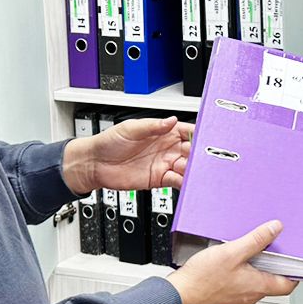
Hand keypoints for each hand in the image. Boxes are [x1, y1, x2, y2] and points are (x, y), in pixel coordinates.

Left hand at [62, 116, 191, 196]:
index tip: (207, 138)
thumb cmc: (109, 142)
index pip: (187, 132)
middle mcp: (167, 149)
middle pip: (192, 151)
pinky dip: (184, 182)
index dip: (199, 135)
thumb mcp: (131, 128)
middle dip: (200, 154)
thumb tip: (171, 120)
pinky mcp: (159, 180)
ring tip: (196, 170)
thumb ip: (153, 126)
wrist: (95, 164)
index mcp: (163, 133)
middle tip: (204, 158)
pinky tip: (186, 181)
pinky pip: (177, 181)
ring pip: (187, 167)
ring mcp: (164, 165)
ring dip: (194, 169)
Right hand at [169, 220, 297, 303]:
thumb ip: (256, 240)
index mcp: (258, 286)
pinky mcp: (228, 294)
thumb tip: (275, 229)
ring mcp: (239, 296)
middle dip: (278, 265)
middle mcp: (251, 294)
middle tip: (278, 249)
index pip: (288, 284)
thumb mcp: (232, 252)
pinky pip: (245, 281)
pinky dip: (246, 269)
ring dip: (260, 266)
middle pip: (274, 281)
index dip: (296, 272)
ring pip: (259, 280)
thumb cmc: (203, 280)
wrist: (180, 294)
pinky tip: (237, 258)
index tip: (300, 260)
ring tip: (256, 249)